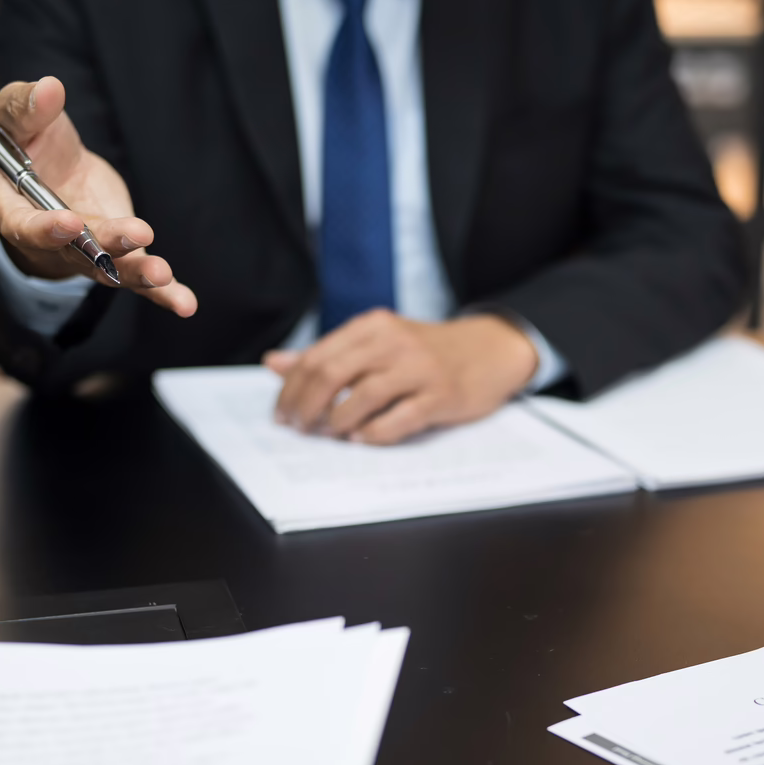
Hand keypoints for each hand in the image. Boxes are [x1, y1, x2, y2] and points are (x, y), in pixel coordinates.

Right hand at [0, 76, 197, 317]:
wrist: (53, 168)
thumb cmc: (27, 140)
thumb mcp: (18, 115)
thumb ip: (27, 105)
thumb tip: (50, 88)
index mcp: (8, 206)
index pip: (21, 224)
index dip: (44, 228)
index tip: (70, 222)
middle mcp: (46, 239)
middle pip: (74, 250)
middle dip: (104, 246)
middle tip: (136, 237)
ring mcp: (83, 252)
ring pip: (108, 268)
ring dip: (135, 272)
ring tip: (162, 274)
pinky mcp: (115, 254)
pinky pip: (136, 278)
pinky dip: (162, 292)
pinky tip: (185, 303)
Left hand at [266, 311, 538, 444]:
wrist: (489, 350)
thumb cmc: (424, 352)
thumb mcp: (376, 342)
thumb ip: (327, 354)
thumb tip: (274, 364)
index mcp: (373, 326)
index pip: (317, 357)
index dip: (291, 389)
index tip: (282, 414)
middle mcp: (394, 342)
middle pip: (332, 375)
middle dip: (306, 408)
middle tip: (298, 429)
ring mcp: (420, 369)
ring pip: (363, 397)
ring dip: (337, 422)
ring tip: (329, 434)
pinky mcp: (441, 396)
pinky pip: (399, 419)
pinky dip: (373, 434)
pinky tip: (361, 439)